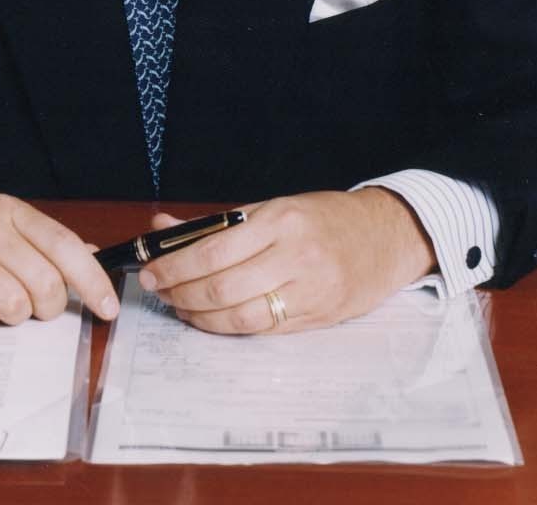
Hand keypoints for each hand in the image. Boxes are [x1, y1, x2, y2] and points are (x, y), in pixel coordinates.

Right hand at [0, 191, 119, 333]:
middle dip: (46, 308)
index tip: (109, 308)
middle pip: (44, 283)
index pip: (65, 245)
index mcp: (6, 210)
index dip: (93, 282)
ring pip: (13, 306)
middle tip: (32, 309)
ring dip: (9, 318)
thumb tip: (93, 255)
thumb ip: (42, 241)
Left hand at [138, 189, 435, 334]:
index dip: (174, 267)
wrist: (385, 236)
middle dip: (179, 293)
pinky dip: (227, 327)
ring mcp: (308, 291)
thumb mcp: (272, 207)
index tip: (151, 270)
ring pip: (238, 316)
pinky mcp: (317, 318)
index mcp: (280, 219)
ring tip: (180, 305)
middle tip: (158, 290)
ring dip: (199, 315)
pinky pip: (261, 329)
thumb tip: (162, 227)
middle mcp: (294, 256)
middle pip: (221, 287)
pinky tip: (210, 318)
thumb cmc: (324, 218)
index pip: (213, 250)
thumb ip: (217, 223)